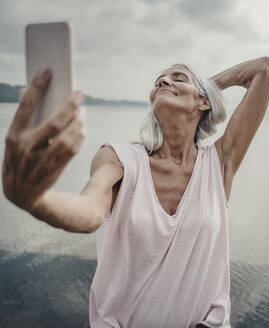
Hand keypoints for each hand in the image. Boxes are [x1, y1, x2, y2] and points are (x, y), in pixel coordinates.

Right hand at [2, 68, 85, 212]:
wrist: (20, 195)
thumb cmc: (20, 159)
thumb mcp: (15, 141)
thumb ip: (24, 119)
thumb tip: (29, 91)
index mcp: (12, 135)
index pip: (25, 105)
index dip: (37, 86)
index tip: (48, 70)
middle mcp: (24, 147)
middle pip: (53, 122)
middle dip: (69, 105)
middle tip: (79, 93)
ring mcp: (39, 161)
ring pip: (65, 138)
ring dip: (78, 122)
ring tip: (82, 112)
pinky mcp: (52, 170)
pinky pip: (71, 151)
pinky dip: (79, 137)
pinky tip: (82, 128)